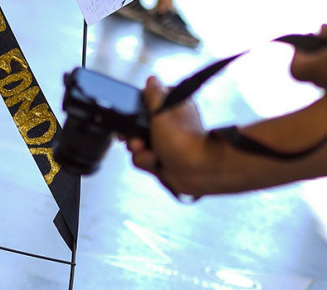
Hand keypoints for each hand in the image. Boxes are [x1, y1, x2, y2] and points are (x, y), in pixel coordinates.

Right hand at [126, 76, 212, 197]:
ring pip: (139, 145)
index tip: (130, 118)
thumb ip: (154, 95)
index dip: (135, 111)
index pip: (147, 103)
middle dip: (134, 136)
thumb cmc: (184, 141)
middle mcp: (168, 125)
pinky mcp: (163, 159)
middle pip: (138, 126)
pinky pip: (144, 159)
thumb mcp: (163, 112)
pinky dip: (147, 162)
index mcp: (172, 108)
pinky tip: (156, 163)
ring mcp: (165, 143)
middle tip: (137, 141)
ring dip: (140, 152)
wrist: (196, 171)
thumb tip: (152, 79)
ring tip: (151, 154)